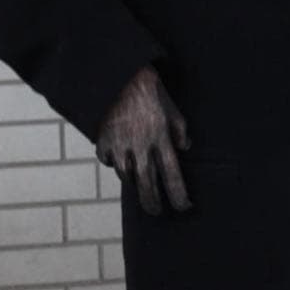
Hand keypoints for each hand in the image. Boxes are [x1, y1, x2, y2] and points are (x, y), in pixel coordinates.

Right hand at [95, 63, 193, 214]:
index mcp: (161, 139)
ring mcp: (120, 146)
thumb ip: (180, 131)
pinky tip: (120, 164)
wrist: (118, 77)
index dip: (179, 195)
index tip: (185, 207)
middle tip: (156, 213)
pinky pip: (109, 162)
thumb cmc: (150, 93)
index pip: (172, 175)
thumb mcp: (172, 109)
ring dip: (134, 185)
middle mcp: (140, 146)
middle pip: (147, 185)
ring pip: (126, 177)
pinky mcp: (103, 141)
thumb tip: (185, 147)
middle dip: (153, 204)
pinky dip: (115, 166)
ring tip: (140, 187)